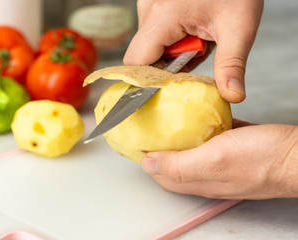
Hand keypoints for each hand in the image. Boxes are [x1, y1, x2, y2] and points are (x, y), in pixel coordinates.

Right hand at [124, 0, 263, 102]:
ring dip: (175, 49)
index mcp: (163, 16)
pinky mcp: (154, 3)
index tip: (175, 81)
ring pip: (151, 43)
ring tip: (200, 35)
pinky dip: (173, 37)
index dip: (151, 78)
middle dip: (172, 62)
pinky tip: (193, 27)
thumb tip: (232, 96)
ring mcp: (150, 4)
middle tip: (200, 49)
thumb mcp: (238, 28)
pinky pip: (155, 30)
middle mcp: (149, 9)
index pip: (136, 62)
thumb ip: (231, 65)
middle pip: (145, 54)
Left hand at [141, 120, 297, 199]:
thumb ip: (179, 166)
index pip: (160, 172)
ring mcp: (224, 160)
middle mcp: (208, 173)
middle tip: (150, 123)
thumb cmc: (264, 160)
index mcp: (198, 179)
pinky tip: (202, 113)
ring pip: (193, 148)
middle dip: (159, 145)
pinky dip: (204, 126)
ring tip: (170, 115)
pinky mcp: (238, 147)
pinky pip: (214, 136)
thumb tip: (148, 165)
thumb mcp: (214, 160)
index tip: (136, 138)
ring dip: (180, 134)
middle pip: (174, 161)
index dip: (145, 157)